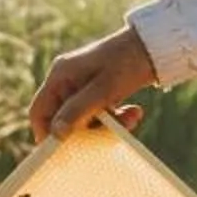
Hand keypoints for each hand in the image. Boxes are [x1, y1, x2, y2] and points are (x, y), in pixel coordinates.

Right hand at [30, 26, 156, 142]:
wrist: (156, 45)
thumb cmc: (128, 62)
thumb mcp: (104, 89)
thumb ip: (77, 110)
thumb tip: (56, 134)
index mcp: (60, 75)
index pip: (39, 111)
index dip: (46, 133)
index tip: (61, 151)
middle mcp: (67, 80)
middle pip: (65, 118)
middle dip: (88, 130)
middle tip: (111, 133)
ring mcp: (83, 85)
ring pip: (85, 118)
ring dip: (107, 125)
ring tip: (131, 118)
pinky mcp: (99, 90)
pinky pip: (99, 113)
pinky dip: (115, 118)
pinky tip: (134, 112)